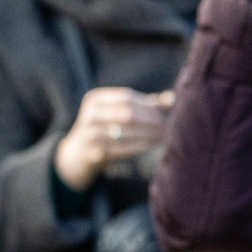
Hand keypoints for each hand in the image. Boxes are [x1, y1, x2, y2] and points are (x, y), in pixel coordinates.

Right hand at [52, 87, 175, 190]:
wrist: (78, 154)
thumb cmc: (106, 129)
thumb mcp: (117, 112)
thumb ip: (143, 104)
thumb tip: (173, 99)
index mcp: (95, 99)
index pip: (126, 97)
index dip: (148, 103)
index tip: (167, 110)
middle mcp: (90, 114)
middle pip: (127, 113)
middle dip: (151, 120)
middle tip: (168, 125)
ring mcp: (90, 134)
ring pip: (126, 132)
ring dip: (149, 134)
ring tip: (164, 136)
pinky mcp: (94, 153)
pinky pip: (122, 149)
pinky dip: (140, 146)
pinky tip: (152, 146)